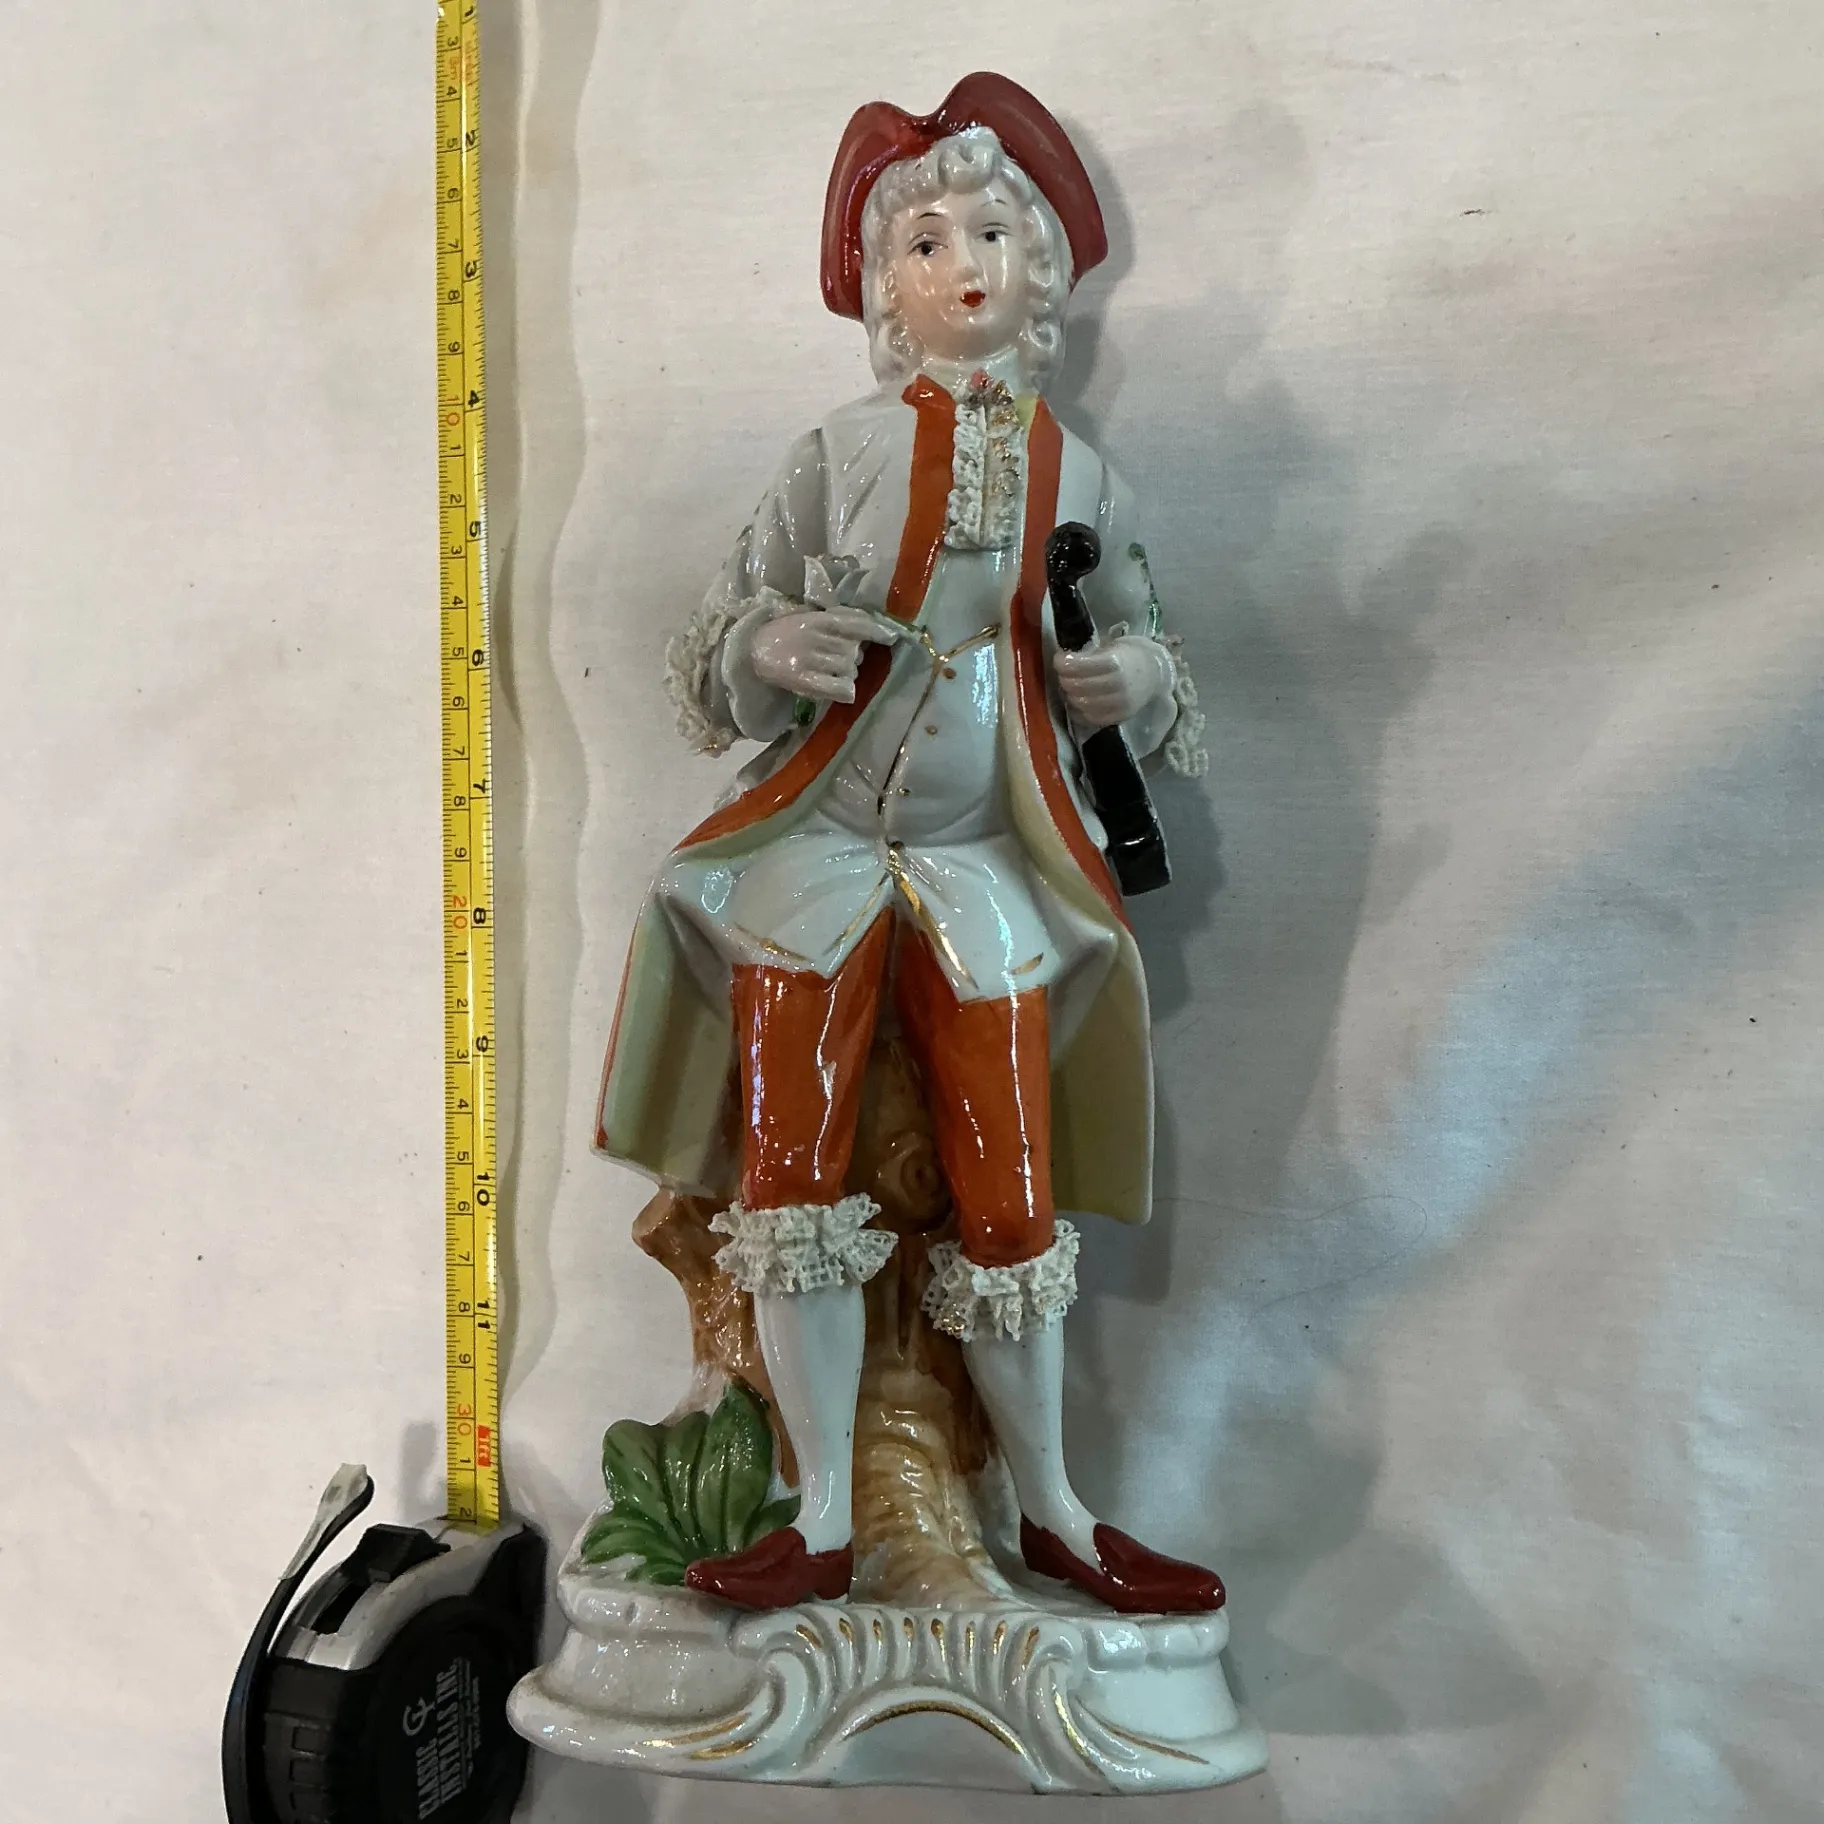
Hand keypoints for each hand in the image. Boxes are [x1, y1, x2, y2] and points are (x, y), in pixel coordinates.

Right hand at [749, 607, 899, 704]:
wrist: (751, 649)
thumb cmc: (784, 632)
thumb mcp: (808, 616)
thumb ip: (836, 618)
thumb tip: (870, 624)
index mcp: (820, 619)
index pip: (858, 624)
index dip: (878, 631)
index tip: (892, 638)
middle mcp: (819, 637)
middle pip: (856, 652)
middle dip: (852, 657)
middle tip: (834, 657)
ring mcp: (812, 659)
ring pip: (850, 670)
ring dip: (846, 674)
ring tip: (830, 672)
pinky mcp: (804, 680)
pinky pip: (840, 688)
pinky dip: (846, 691)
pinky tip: (843, 690)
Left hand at [1053, 636, 1171, 728]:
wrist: (1155, 674)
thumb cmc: (1129, 656)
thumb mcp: (1112, 647)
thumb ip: (1090, 655)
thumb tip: (1065, 661)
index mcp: (1114, 662)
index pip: (1077, 666)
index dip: (1061, 662)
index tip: (1059, 659)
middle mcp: (1117, 684)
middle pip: (1076, 686)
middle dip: (1064, 679)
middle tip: (1064, 674)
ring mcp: (1118, 704)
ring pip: (1080, 703)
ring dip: (1069, 695)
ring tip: (1069, 688)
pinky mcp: (1118, 718)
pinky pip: (1089, 718)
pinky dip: (1077, 711)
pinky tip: (1076, 703)